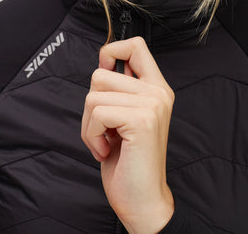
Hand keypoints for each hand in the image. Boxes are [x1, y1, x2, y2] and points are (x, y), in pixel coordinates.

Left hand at [81, 36, 174, 233]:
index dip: (112, 51)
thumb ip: (121, 88)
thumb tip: (105, 59)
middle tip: (104, 130)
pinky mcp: (142, 120)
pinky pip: (96, 113)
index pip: (135, 45)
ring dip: (89, 124)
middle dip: (90, 105)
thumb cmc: (129, 162)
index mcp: (157, 88)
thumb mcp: (124, 116)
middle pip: (100, 74)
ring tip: (106, 141)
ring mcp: (152, 104)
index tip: (105, 74)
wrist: (143, 201)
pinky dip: (91, 135)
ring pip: (94, 94)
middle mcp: (158, 92)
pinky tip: (107, 150)